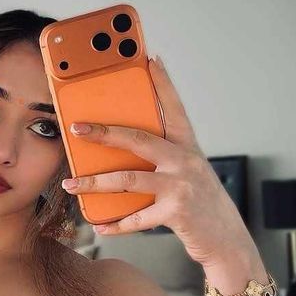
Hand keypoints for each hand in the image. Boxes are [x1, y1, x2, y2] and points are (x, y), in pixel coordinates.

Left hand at [60, 56, 253, 268]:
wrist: (224, 237)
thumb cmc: (198, 201)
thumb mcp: (185, 171)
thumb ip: (160, 157)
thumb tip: (117, 151)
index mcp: (186, 145)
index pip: (173, 107)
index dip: (162, 82)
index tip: (148, 58)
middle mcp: (184, 160)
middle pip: (138, 139)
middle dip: (104, 132)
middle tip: (76, 128)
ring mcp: (181, 186)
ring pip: (127, 179)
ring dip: (94, 183)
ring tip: (71, 185)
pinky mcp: (176, 212)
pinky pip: (136, 218)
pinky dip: (115, 224)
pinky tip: (99, 226)